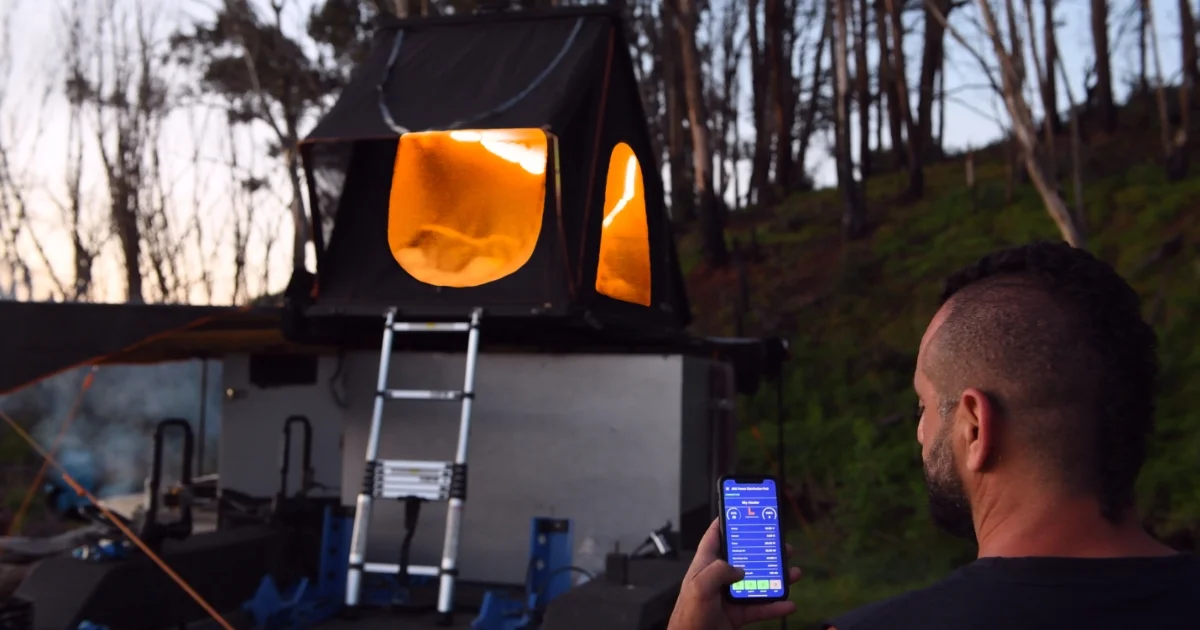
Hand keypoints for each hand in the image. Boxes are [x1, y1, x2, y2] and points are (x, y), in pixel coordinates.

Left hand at [666, 518, 801, 629]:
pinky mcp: (737, 614)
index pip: (715, 537)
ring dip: (776, 578)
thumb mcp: (699, 587)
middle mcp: (718, 578)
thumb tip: (740, 568)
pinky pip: (761, 607)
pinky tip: (788, 603)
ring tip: (793, 573)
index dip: (726, 522)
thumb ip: (719, 571)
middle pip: (745, 558)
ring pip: (757, 582)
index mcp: (705, 565)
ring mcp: (729, 596)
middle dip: (764, 551)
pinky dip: (775, 606)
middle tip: (782, 545)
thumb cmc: (688, 617)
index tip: (742, 510)